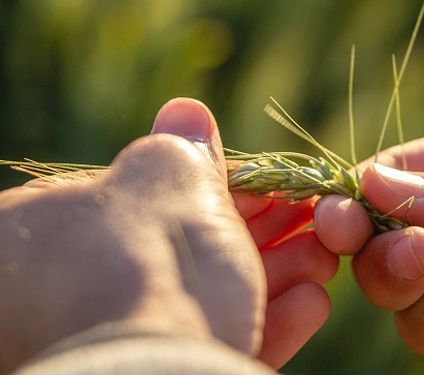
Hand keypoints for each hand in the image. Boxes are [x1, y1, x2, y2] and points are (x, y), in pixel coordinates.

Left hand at [0, 98, 335, 372]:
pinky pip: (216, 344)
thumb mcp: (171, 181)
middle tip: (314, 220)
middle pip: (190, 252)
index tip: (277, 188)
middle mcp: (74, 290)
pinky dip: (268, 324)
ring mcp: (118, 337)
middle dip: (265, 235)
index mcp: (51, 231)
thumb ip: (183, 148)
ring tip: (326, 259)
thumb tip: (186, 110)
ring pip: (212, 302)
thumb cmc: (155, 260)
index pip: (149, 198)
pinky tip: (312, 304)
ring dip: (278, 276)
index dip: (223, 188)